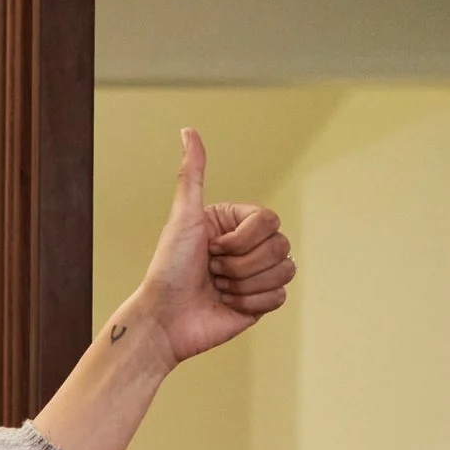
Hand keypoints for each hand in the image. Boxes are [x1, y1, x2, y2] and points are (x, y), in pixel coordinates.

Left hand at [127, 125, 295, 366]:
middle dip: (239, 264)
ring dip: (244, 284)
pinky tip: (227, 304)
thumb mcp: (182, 217)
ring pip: (284, 270)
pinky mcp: (261, 302)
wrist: (165, 319)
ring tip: (217, 288)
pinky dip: (250, 302)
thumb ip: (191, 174)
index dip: (240, 240)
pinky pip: (279, 296)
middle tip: (211, 271)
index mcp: (236, 223)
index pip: (269, 220)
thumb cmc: (168, 269)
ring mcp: (258, 274)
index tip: (209, 248)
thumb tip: (188, 130)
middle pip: (280, 245)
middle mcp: (250, 245)